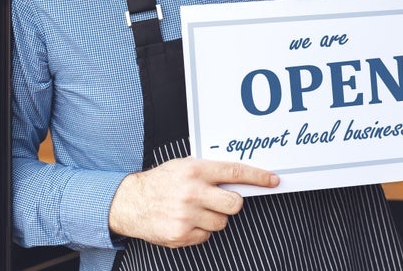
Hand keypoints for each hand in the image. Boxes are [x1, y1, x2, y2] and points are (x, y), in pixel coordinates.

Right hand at [108, 158, 278, 246]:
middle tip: (219, 200)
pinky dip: (200, 231)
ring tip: (194, 210)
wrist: (129, 202)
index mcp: (196, 170)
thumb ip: (210, 171)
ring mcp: (186, 215)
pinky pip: (206, 236)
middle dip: (232, 203)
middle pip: (235, 203)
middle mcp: (192, 192)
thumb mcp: (184, 166)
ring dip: (213, 218)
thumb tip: (240, 177)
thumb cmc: (161, 182)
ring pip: (222, 222)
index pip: (235, 172)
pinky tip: (185, 222)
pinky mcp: (180, 235)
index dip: (258, 177)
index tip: (273, 180)